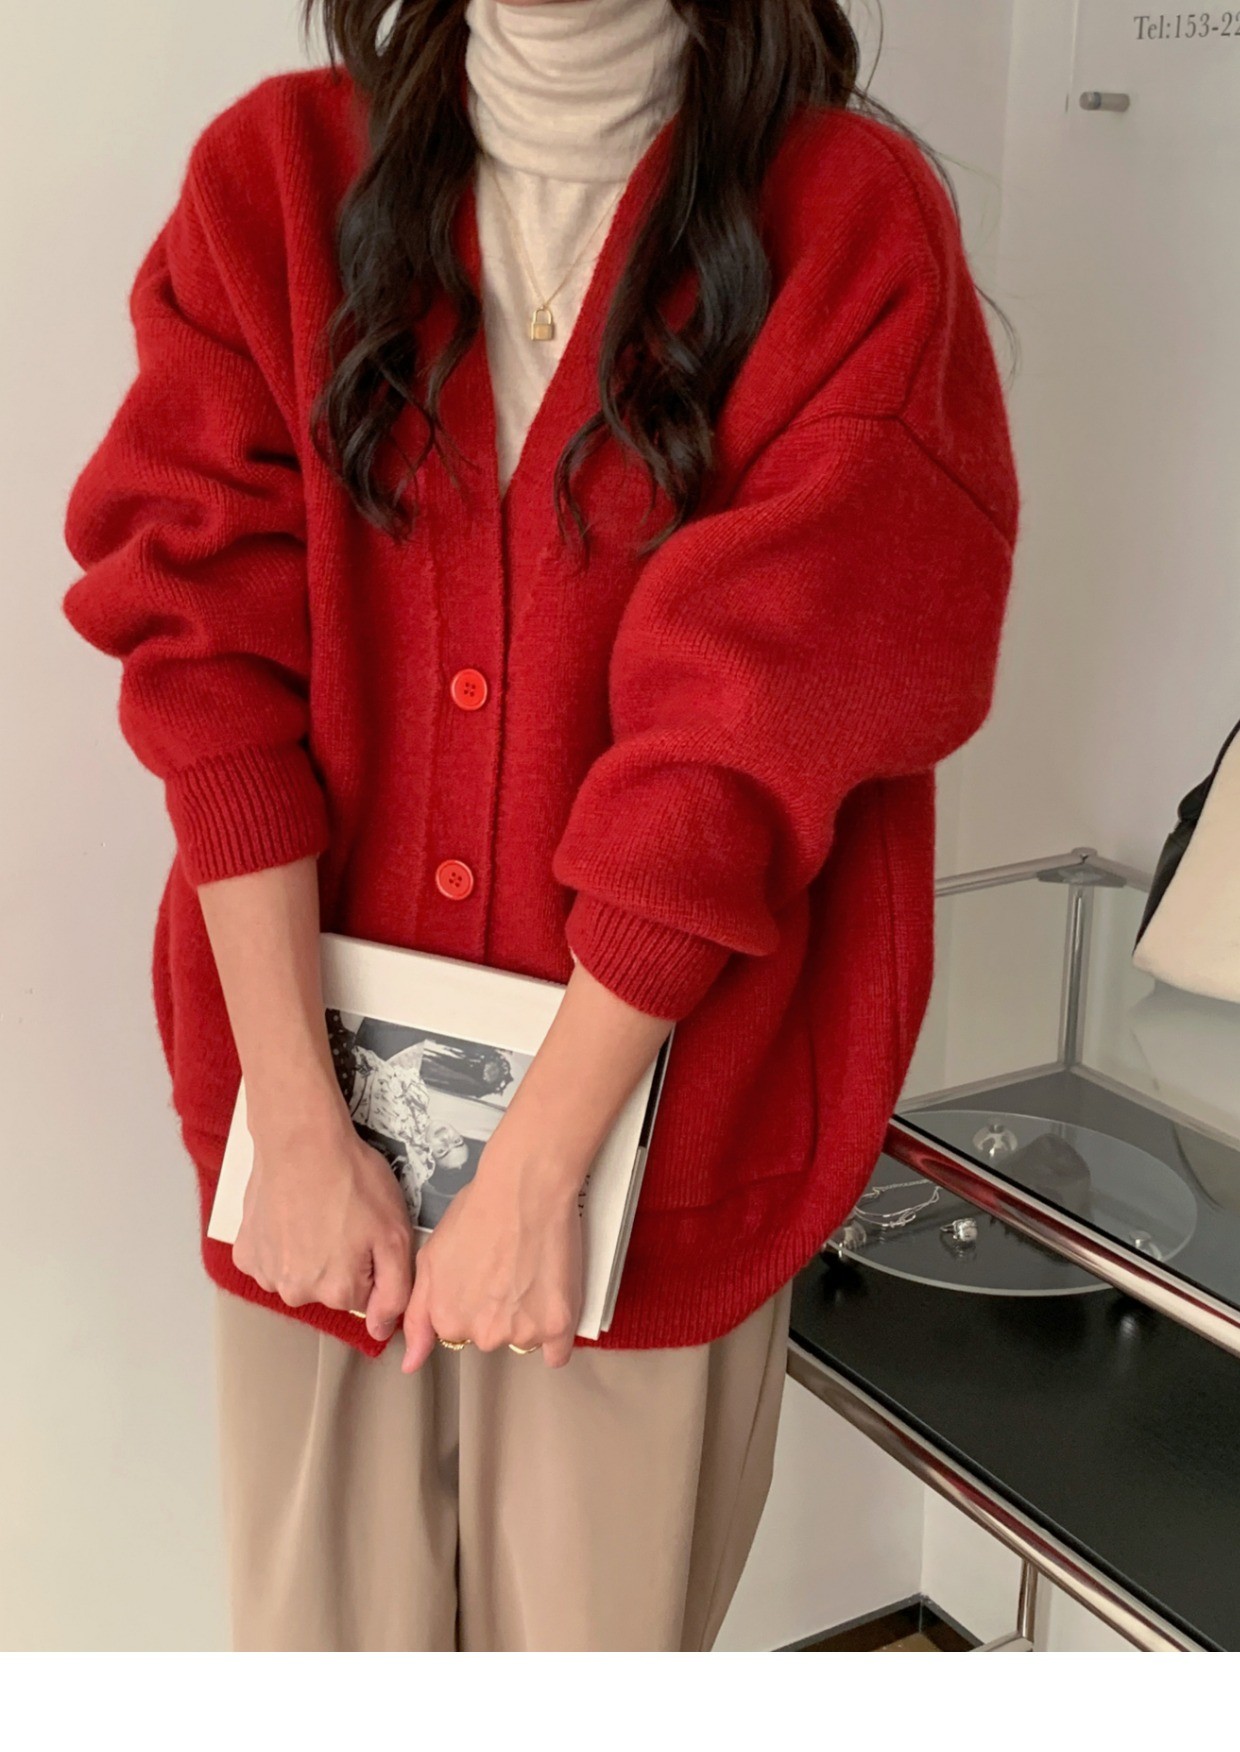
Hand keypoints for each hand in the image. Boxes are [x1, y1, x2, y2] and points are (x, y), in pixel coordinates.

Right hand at [233, 1096, 414, 1343]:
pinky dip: (280, 1242)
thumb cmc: (351, 1180)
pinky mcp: (245, 1253)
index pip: (364, 1296)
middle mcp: (297, 1293)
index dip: (370, 1263)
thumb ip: (395, 1291)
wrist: (301, 1141)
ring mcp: (266, 1274)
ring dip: (307, 1253)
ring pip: (298, 1275)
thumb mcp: (395, 1234)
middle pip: (328, 1289)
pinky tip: (290, 1214)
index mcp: (338, 1292)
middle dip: (339, 1261)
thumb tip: (382, 1330)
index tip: (366, 1232)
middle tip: (342, 1219)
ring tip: (316, 1213)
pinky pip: (270, 1259)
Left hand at [401, 1129, 584, 1371]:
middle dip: (499, 1312)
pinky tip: (552, 1302)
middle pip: (492, 1336)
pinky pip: (557, 1351)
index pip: (459, 1333)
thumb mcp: (429, 1258)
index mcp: (449, 1320)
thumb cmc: (477, 1212)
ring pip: (525, 1339)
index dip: (470, 1302)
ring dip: (529, 1317)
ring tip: (531, 1271)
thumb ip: (418, 1317)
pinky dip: (556, 1332)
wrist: (525, 1189)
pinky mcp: (557, 1325)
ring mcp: (522, 1332)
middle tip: (508, 1268)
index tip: (481, 1277)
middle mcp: (483, 1335)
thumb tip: (410, 1364)